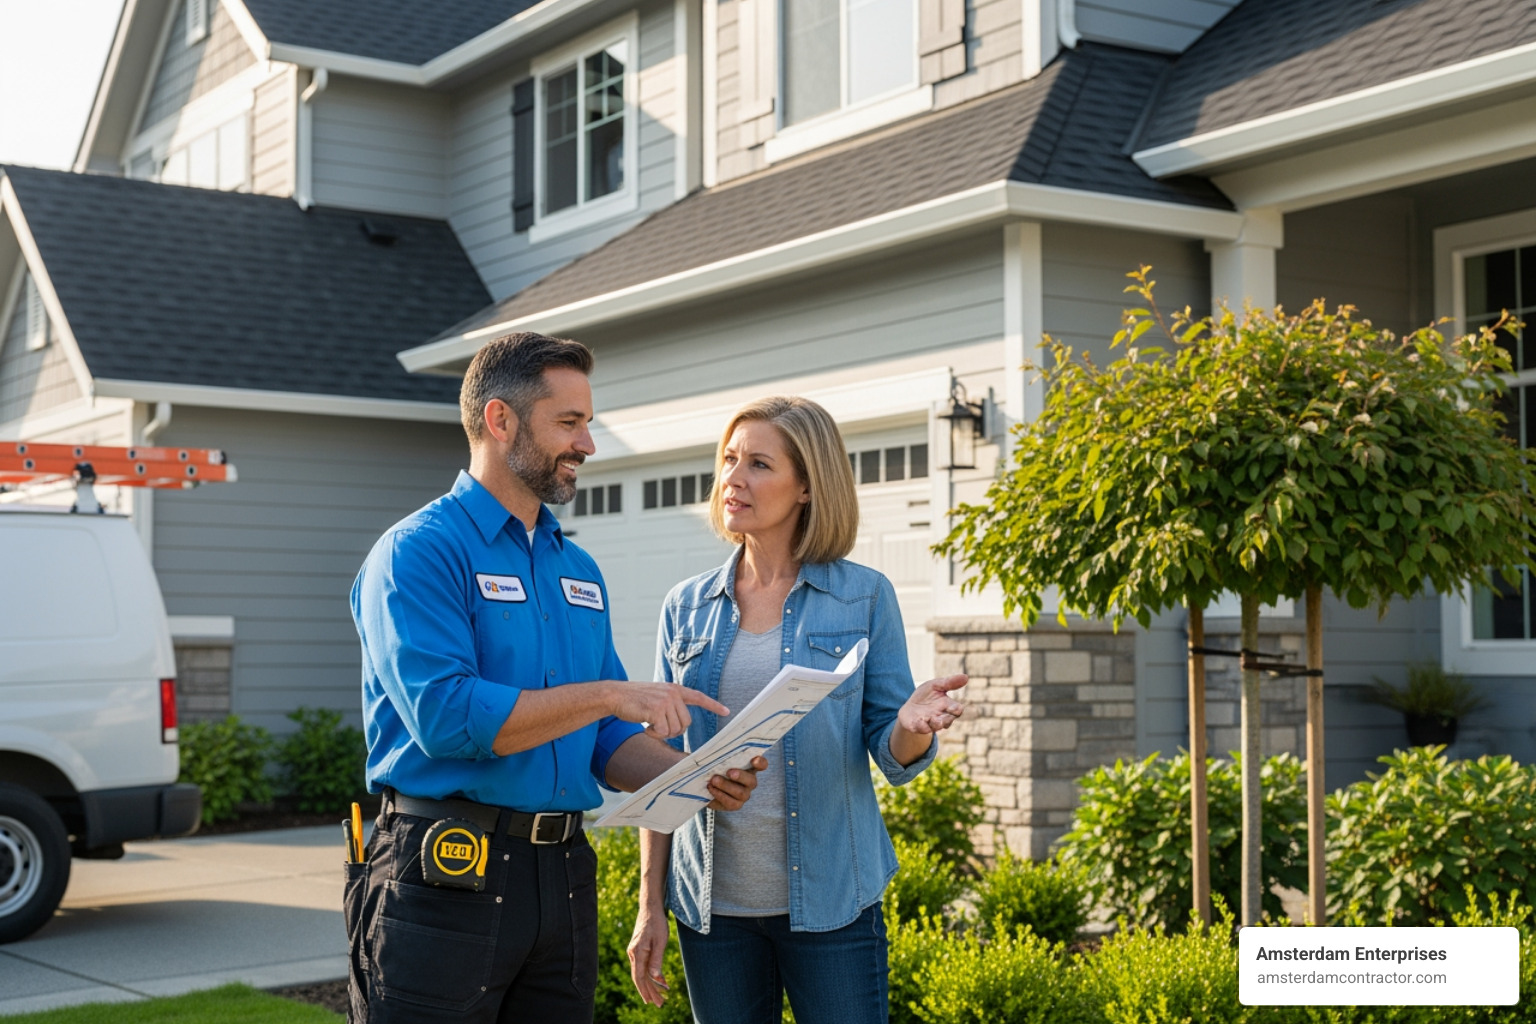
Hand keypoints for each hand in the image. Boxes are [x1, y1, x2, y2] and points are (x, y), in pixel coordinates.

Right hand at [610, 682, 728, 740]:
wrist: (615, 695)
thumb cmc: (634, 699)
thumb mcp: (657, 696)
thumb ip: (670, 704)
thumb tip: (681, 724)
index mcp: (674, 689)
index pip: (698, 697)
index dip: (713, 705)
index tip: (726, 711)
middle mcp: (673, 693)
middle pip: (686, 722)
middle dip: (674, 730)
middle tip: (659, 728)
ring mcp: (665, 701)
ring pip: (675, 729)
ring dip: (662, 733)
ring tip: (650, 725)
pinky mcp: (656, 710)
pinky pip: (663, 732)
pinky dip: (654, 735)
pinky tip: (645, 728)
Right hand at [627, 903, 672, 1005]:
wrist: (650, 907)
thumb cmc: (657, 922)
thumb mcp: (660, 941)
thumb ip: (656, 959)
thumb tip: (654, 977)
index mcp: (637, 953)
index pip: (639, 977)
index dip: (645, 991)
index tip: (651, 1002)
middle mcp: (633, 954)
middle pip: (640, 978)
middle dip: (649, 992)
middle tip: (659, 1004)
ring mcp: (635, 951)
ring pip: (642, 973)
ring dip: (651, 985)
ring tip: (660, 996)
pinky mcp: (639, 949)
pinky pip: (644, 966)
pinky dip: (651, 975)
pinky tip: (660, 981)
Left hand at [705, 755, 767, 810]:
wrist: (708, 786)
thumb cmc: (717, 769)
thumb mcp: (720, 761)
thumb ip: (722, 756)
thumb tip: (716, 750)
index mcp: (750, 768)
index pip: (762, 765)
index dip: (760, 763)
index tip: (754, 760)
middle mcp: (750, 782)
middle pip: (752, 781)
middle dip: (740, 776)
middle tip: (729, 772)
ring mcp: (744, 795)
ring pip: (740, 793)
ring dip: (726, 786)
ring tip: (714, 780)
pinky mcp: (735, 804)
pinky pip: (730, 802)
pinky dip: (719, 794)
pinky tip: (711, 788)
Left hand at [898, 674, 966, 734]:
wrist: (909, 707)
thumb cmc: (926, 696)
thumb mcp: (936, 685)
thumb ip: (949, 682)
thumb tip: (966, 676)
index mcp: (947, 706)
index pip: (957, 710)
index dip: (957, 709)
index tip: (955, 708)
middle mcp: (941, 717)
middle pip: (948, 720)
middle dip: (947, 719)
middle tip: (943, 716)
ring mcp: (930, 723)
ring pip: (937, 727)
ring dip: (936, 724)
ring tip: (933, 719)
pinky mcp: (918, 727)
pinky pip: (922, 729)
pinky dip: (921, 725)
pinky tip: (919, 721)